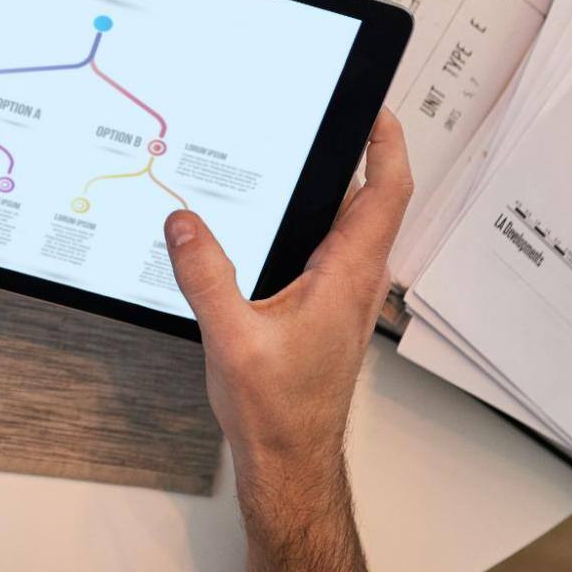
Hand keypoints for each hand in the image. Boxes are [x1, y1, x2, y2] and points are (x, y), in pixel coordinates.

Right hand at [163, 110, 412, 523]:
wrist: (290, 463)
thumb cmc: (277, 413)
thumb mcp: (231, 338)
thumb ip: (205, 275)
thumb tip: (183, 222)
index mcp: (346, 277)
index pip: (385, 193)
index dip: (387, 144)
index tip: (377, 107)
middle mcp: (355, 282)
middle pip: (375, 201)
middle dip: (363, 152)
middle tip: (336, 114)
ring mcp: (345, 297)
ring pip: (355, 227)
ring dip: (343, 188)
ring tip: (307, 154)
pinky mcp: (328, 311)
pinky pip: (335, 250)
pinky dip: (321, 222)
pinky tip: (282, 224)